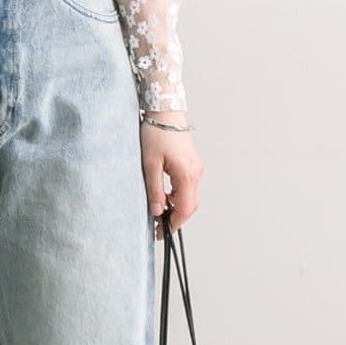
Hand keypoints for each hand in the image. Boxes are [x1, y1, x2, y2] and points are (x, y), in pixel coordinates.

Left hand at [140, 115, 201, 237]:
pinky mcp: (192, 164)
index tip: (161, 232)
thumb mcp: (150, 164)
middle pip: (190, 206)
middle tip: (158, 226)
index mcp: (186, 175)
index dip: (173, 223)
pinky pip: (188, 187)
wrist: (165, 112)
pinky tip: (164, 195)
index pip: (184, 209)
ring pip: (190, 197)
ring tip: (158, 210)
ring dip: (177, 207)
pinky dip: (178, 196)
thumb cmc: (156, 134)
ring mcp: (196, 168)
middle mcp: (195, 173)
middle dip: (176, 218)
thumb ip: (154, 190)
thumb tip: (156, 211)